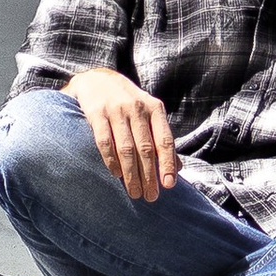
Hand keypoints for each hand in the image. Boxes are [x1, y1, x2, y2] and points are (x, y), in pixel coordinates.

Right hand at [67, 68, 180, 204]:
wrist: (96, 78)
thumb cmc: (127, 102)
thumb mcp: (149, 113)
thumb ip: (162, 138)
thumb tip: (179, 168)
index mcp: (154, 108)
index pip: (164, 140)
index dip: (167, 164)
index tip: (168, 185)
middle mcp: (136, 108)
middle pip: (146, 148)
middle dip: (149, 176)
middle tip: (150, 197)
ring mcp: (116, 110)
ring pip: (126, 148)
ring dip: (131, 174)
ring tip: (135, 193)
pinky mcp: (96, 114)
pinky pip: (105, 142)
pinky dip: (111, 161)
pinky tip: (116, 175)